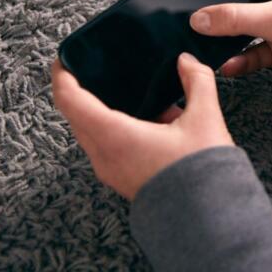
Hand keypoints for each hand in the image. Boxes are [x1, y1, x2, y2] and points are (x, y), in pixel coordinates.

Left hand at [51, 53, 232, 199]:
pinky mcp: (122, 178)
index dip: (63, 74)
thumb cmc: (201, 170)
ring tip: (122, 88)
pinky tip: (146, 117)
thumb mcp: (204, 118)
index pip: (70, 99)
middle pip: (76, 115)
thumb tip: (186, 60)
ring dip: (98, 108)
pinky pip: (105, 146)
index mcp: (114, 135)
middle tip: (92, 66)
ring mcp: (111, 170)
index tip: (66, 56)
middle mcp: (104, 155)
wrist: (208, 215)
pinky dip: (113, 126)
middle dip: (79, 89)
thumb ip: (197, 81)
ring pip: (90, 131)